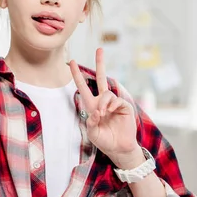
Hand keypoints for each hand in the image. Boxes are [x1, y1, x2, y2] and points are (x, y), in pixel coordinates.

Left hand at [70, 48, 140, 167]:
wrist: (119, 148)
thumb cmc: (104, 140)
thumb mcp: (92, 133)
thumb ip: (91, 122)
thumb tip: (96, 110)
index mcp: (92, 105)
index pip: (83, 87)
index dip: (77, 75)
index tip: (72, 62)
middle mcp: (103, 101)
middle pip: (101, 77)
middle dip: (100, 63)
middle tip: (99, 49)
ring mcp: (114, 102)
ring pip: (107, 93)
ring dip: (103, 103)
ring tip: (102, 114)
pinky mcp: (124, 105)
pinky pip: (115, 100)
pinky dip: (110, 106)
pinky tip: (110, 113)